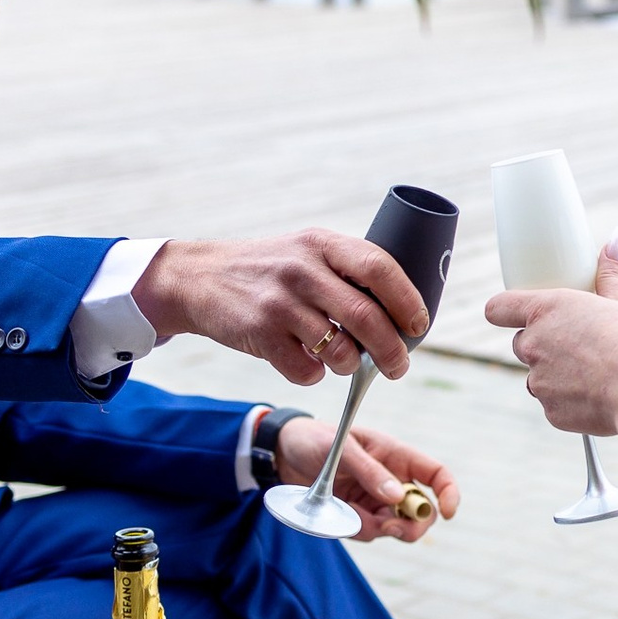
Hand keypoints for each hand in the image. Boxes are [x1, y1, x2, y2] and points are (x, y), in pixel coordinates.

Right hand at [133, 233, 427, 385]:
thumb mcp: (306, 250)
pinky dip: (315, 375)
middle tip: (398, 367)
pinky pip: (306, 372)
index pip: (380, 268)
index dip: (408, 301)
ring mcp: (280, 303)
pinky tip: (307, 362)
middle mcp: (302, 270)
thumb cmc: (269, 270)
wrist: (198, 278)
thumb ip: (347, 270)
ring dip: (350, 366)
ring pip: (340, 352)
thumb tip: (403, 314)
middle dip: (392, 352)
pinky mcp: (260, 335)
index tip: (419, 326)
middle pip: (367, 319)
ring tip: (345, 361)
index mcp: (322, 243)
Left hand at [272, 420, 461, 542]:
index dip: (449, 494)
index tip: (448, 513)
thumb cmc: (316, 440)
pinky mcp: (358, 515)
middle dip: (412, 525)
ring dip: (377, 528)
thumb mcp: (342, 449)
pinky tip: (339, 513)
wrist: (282, 454)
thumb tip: (398, 497)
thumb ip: (370, 471)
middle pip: (422, 512)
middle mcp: (392, 480)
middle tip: (389, 527)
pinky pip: (369, 532)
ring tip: (347, 512)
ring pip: (396, 527)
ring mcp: (376, 500)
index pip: (436, 475)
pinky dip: (357, 529)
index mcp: (397, 456)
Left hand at [485, 238, 617, 437]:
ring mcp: (539, 381)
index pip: (498, 307)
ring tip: (593, 372)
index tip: (511, 313)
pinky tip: (597, 396)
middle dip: (543, 344)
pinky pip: (554, 403)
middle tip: (577, 344)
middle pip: (522, 343)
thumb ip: (611, 272)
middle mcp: (534, 344)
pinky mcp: (551, 411)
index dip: (503, 310)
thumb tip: (614, 239)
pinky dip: (570, 401)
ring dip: (556, 374)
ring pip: (538, 376)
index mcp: (546, 310)